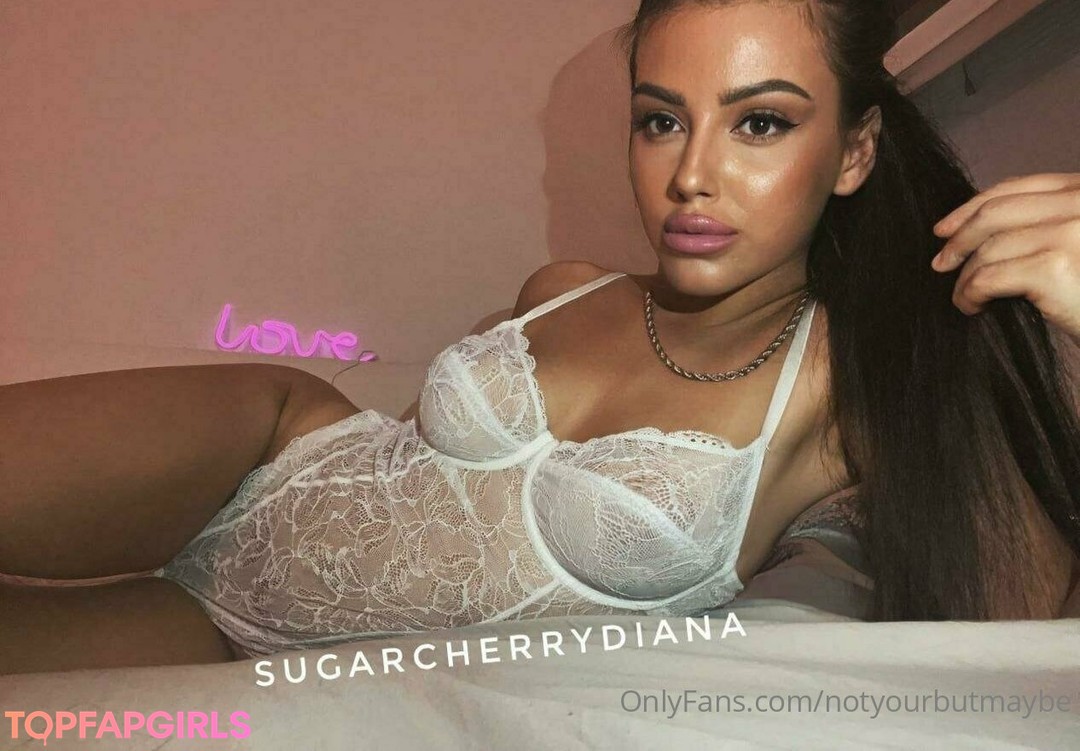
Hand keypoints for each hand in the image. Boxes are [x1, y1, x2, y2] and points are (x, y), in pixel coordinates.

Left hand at [930, 173, 1079, 340]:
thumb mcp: (1077, 246)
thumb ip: (1046, 226)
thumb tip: (977, 229)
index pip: (1021, 187)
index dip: (974, 205)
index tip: (945, 227)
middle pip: (998, 212)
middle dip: (960, 237)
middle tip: (940, 262)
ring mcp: (1071, 231)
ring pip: (990, 248)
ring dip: (965, 275)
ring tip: (962, 296)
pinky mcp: (1056, 266)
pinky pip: (990, 276)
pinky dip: (971, 293)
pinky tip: (972, 307)